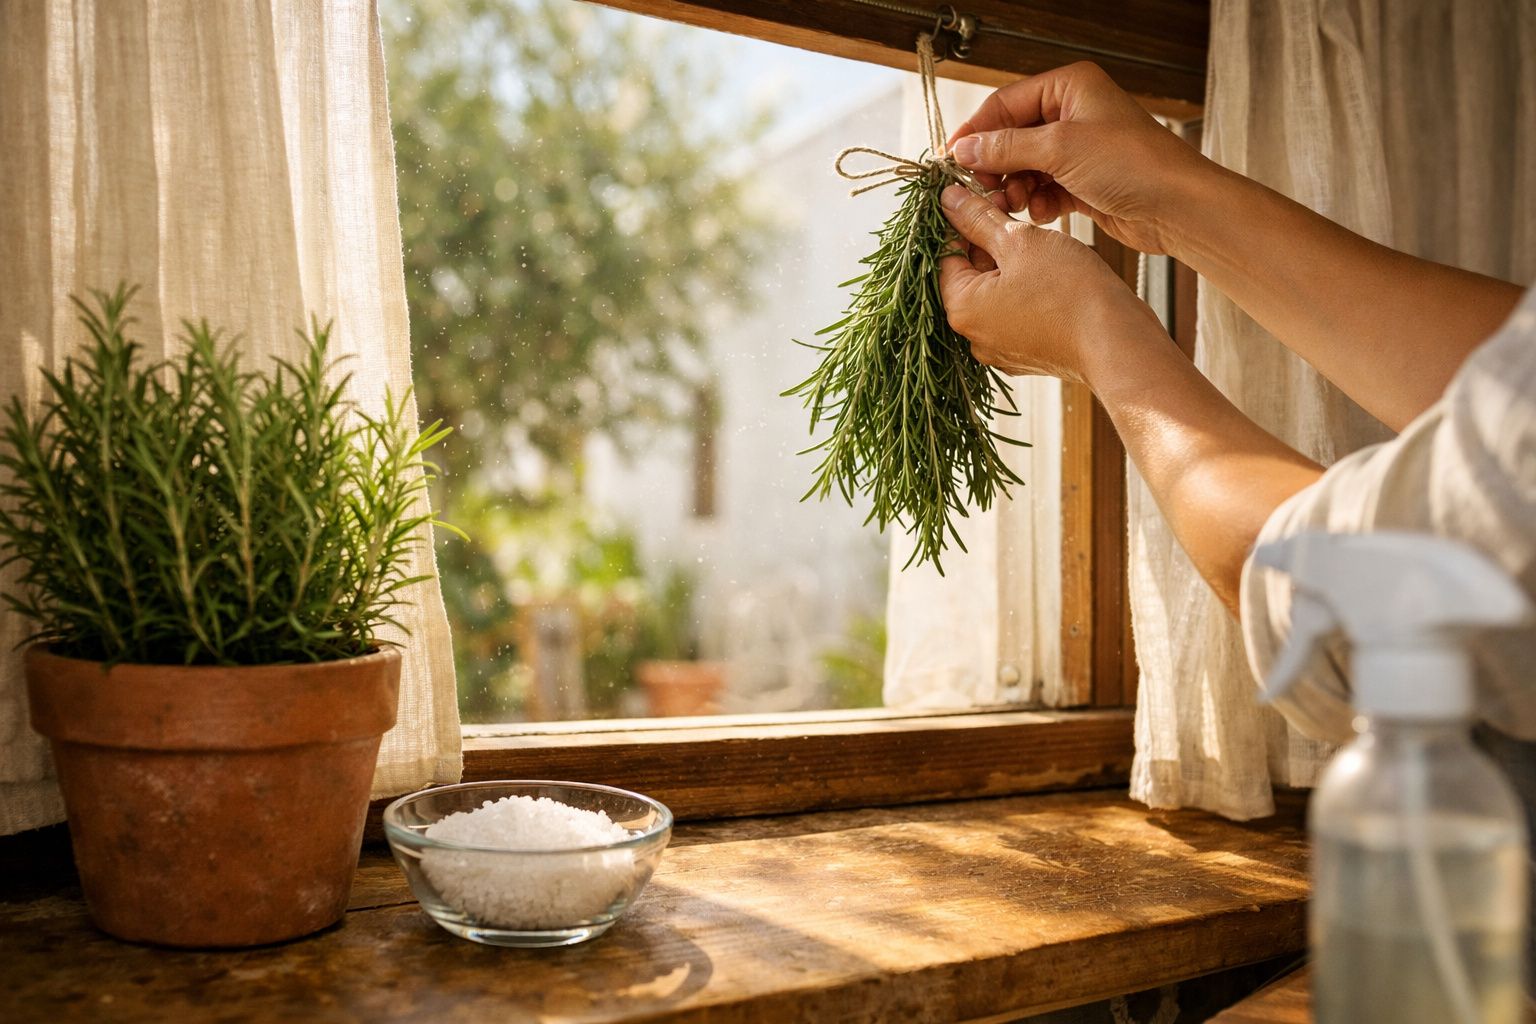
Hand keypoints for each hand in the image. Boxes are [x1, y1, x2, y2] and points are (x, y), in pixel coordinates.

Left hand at [937, 184, 1159, 387]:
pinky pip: (1016, 314)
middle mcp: (974, 336)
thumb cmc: (1069, 292)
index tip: (981, 198)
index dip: (961, 220)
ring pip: (995, 293)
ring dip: (1010, 263)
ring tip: (1038, 242)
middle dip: (988, 241)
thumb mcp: (1020, 241)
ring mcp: (1001, 350)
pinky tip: (1050, 272)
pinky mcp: (1027, 355)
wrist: (1118, 344)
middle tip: (1012, 212)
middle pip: (969, 275)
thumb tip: (949, 200)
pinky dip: (1026, 290)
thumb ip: (979, 219)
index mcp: (961, 310)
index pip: (944, 255)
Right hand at [947, 62, 1210, 255]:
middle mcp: (1072, 113)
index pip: (1005, 104)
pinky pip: (1043, 188)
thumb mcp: (1060, 148)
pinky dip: (1036, 201)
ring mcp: (1078, 149)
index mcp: (1069, 87)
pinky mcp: (1082, 182)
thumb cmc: (1130, 163)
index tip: (953, 161)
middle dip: (997, 166)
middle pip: (1012, 137)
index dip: (976, 132)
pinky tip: (1041, 213)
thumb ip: (1006, 147)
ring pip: (1025, 166)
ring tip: (1015, 205)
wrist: (1177, 207)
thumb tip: (963, 150)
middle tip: (984, 190)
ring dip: (1015, 188)